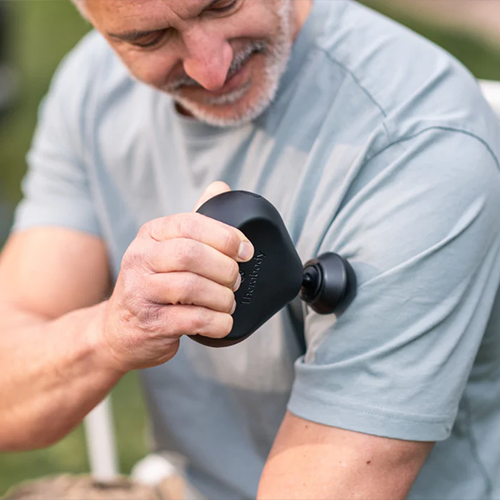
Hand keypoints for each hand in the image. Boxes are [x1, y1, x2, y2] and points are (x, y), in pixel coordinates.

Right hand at [99, 182, 253, 371]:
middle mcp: (140, 259)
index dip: (225, 236)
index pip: (190, 224)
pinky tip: (222, 322)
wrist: (119, 330)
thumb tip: (221, 187)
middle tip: (235, 281)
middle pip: (191, 254)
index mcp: (150, 234)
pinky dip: (218, 322)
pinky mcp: (150, 323)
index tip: (246, 251)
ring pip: (192, 287)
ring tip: (228, 303)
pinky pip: (194, 320)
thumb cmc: (154, 285)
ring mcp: (141, 292)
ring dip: (223, 298)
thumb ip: (195, 222)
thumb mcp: (167, 248)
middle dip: (225, 269)